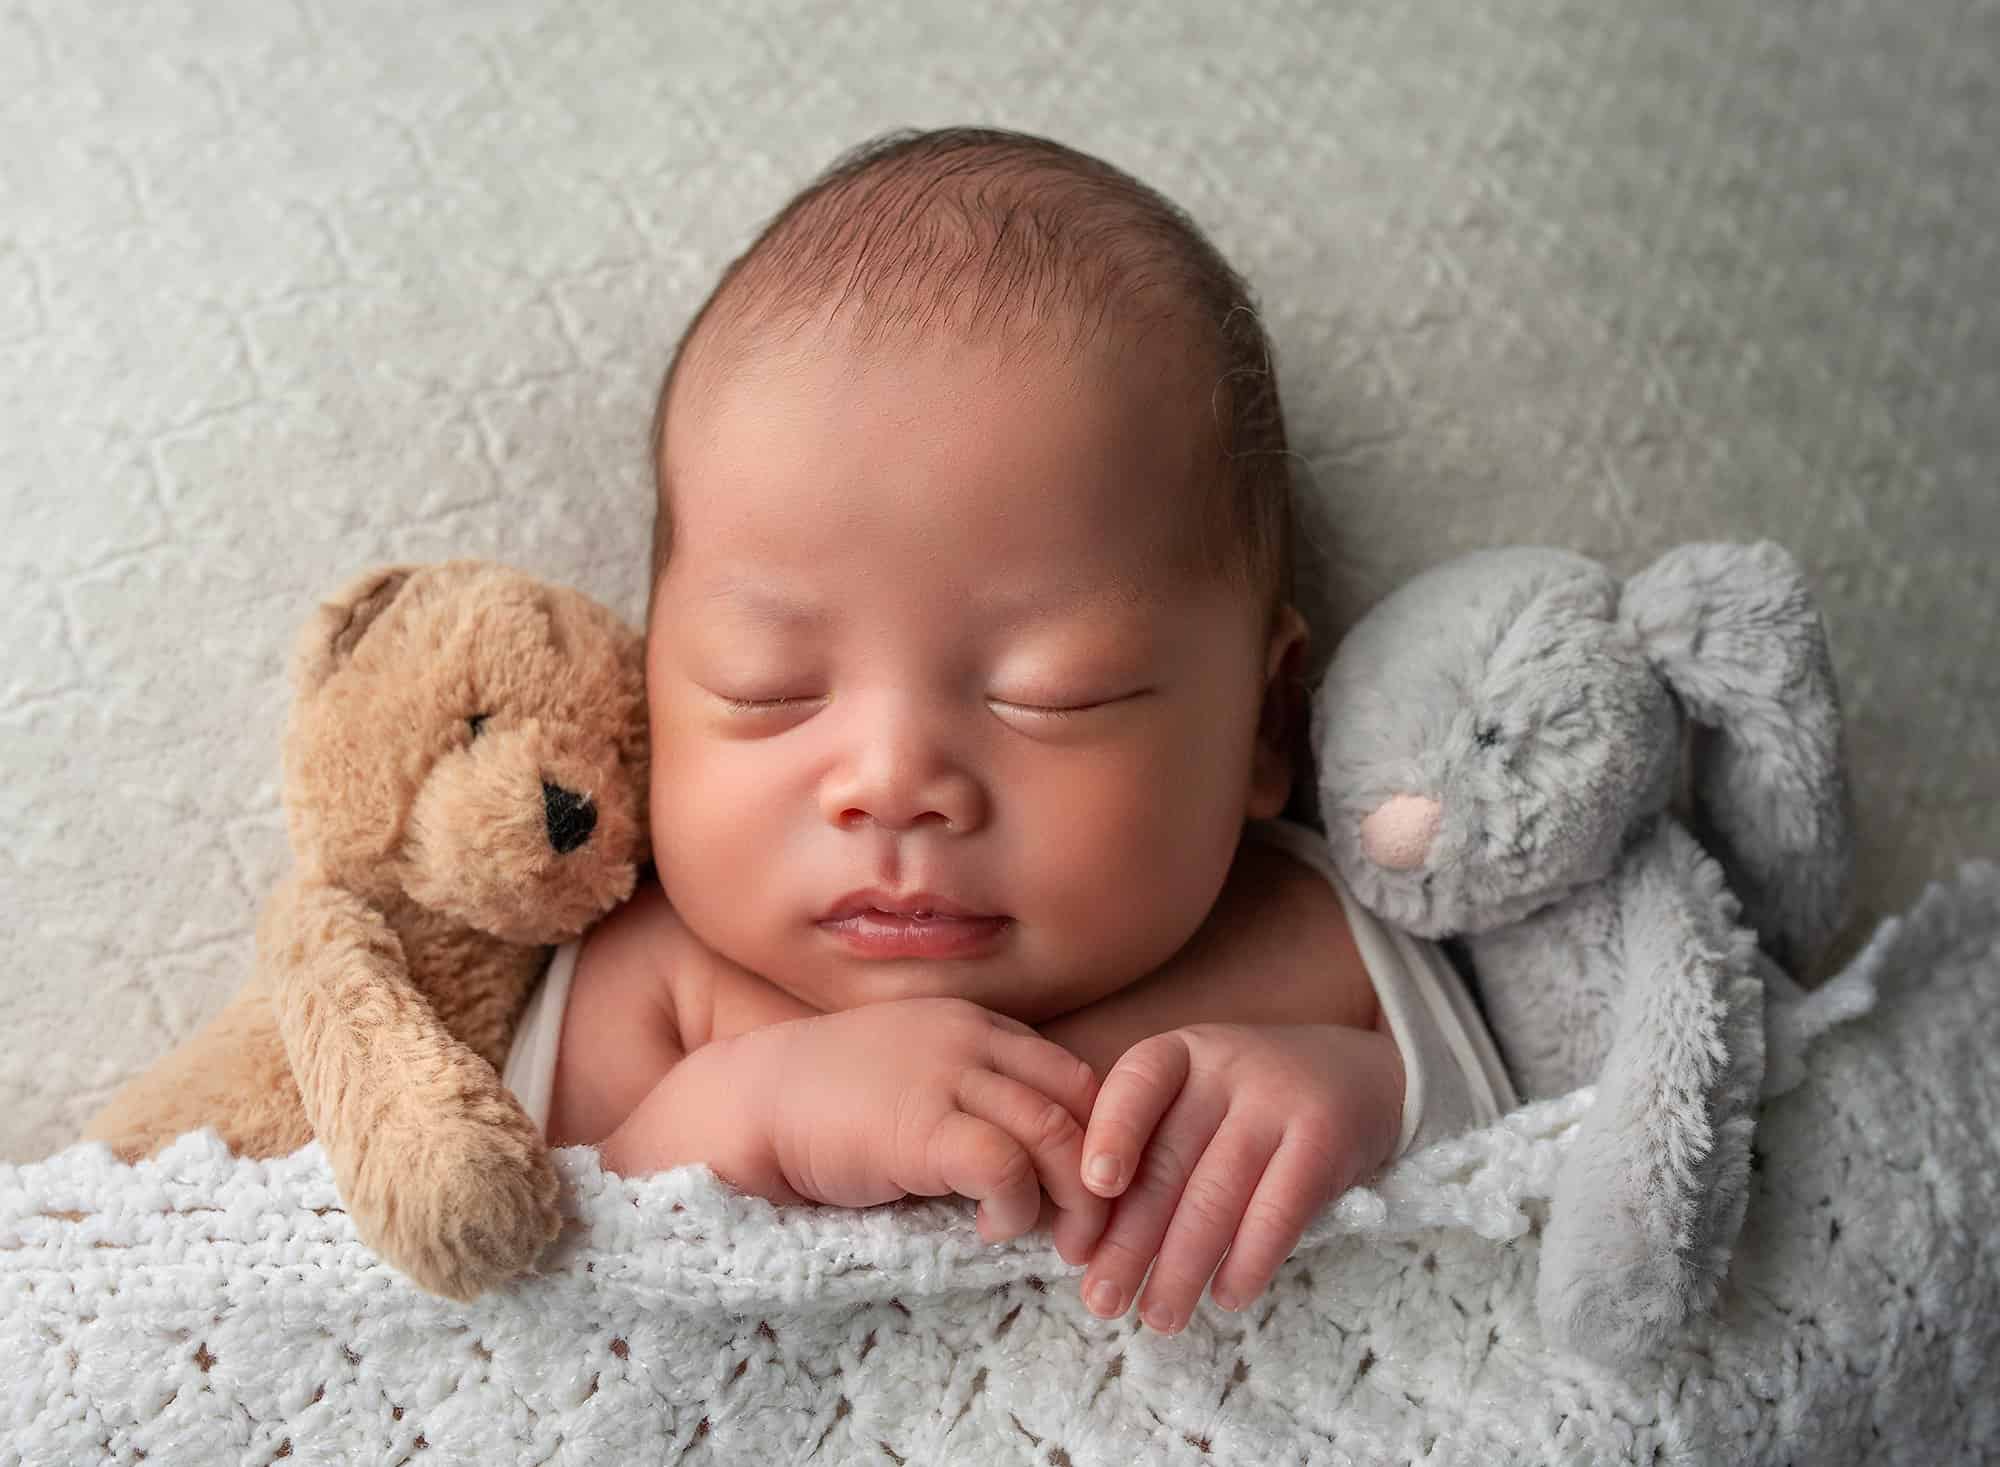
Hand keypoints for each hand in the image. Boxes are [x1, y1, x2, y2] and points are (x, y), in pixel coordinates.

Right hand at [764, 997, 1112, 1265]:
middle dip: (1103, 1170)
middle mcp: (972, 1039)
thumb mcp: (918, 1078)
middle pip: (1079, 1100)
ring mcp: (947, 1077)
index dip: (1095, 1137)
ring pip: (1055, 1132)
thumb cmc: (828, 1103)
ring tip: (1056, 1239)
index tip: (1087, 1190)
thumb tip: (1038, 1163)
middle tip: (1092, 1229)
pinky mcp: (921, 1125)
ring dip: (1071, 1199)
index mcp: (977, 1025)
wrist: (747, 1103)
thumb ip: (974, 1097)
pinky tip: (991, 1227)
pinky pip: (1005, 1165)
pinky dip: (1015, 1206)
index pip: (1072, 1075)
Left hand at [1075, 1022, 1402, 1332]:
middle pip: (1170, 1161)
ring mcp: (1279, 1101)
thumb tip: (1084, 1246)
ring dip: (1182, 1268)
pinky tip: (1227, 1296)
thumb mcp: (1197, 1099)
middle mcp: (1228, 1067)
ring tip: (1160, 1317)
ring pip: (1217, 1196)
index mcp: (1182, 1054)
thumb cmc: (1251, 1105)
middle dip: (1131, 1240)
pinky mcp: (1324, 1141)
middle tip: (1102, 1299)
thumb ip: (1145, 1150)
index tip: (1091, 1190)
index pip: (1136, 1084)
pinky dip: (1248, 1261)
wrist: (1363, 1077)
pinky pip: (1278, 1211)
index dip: (1110, 1134)